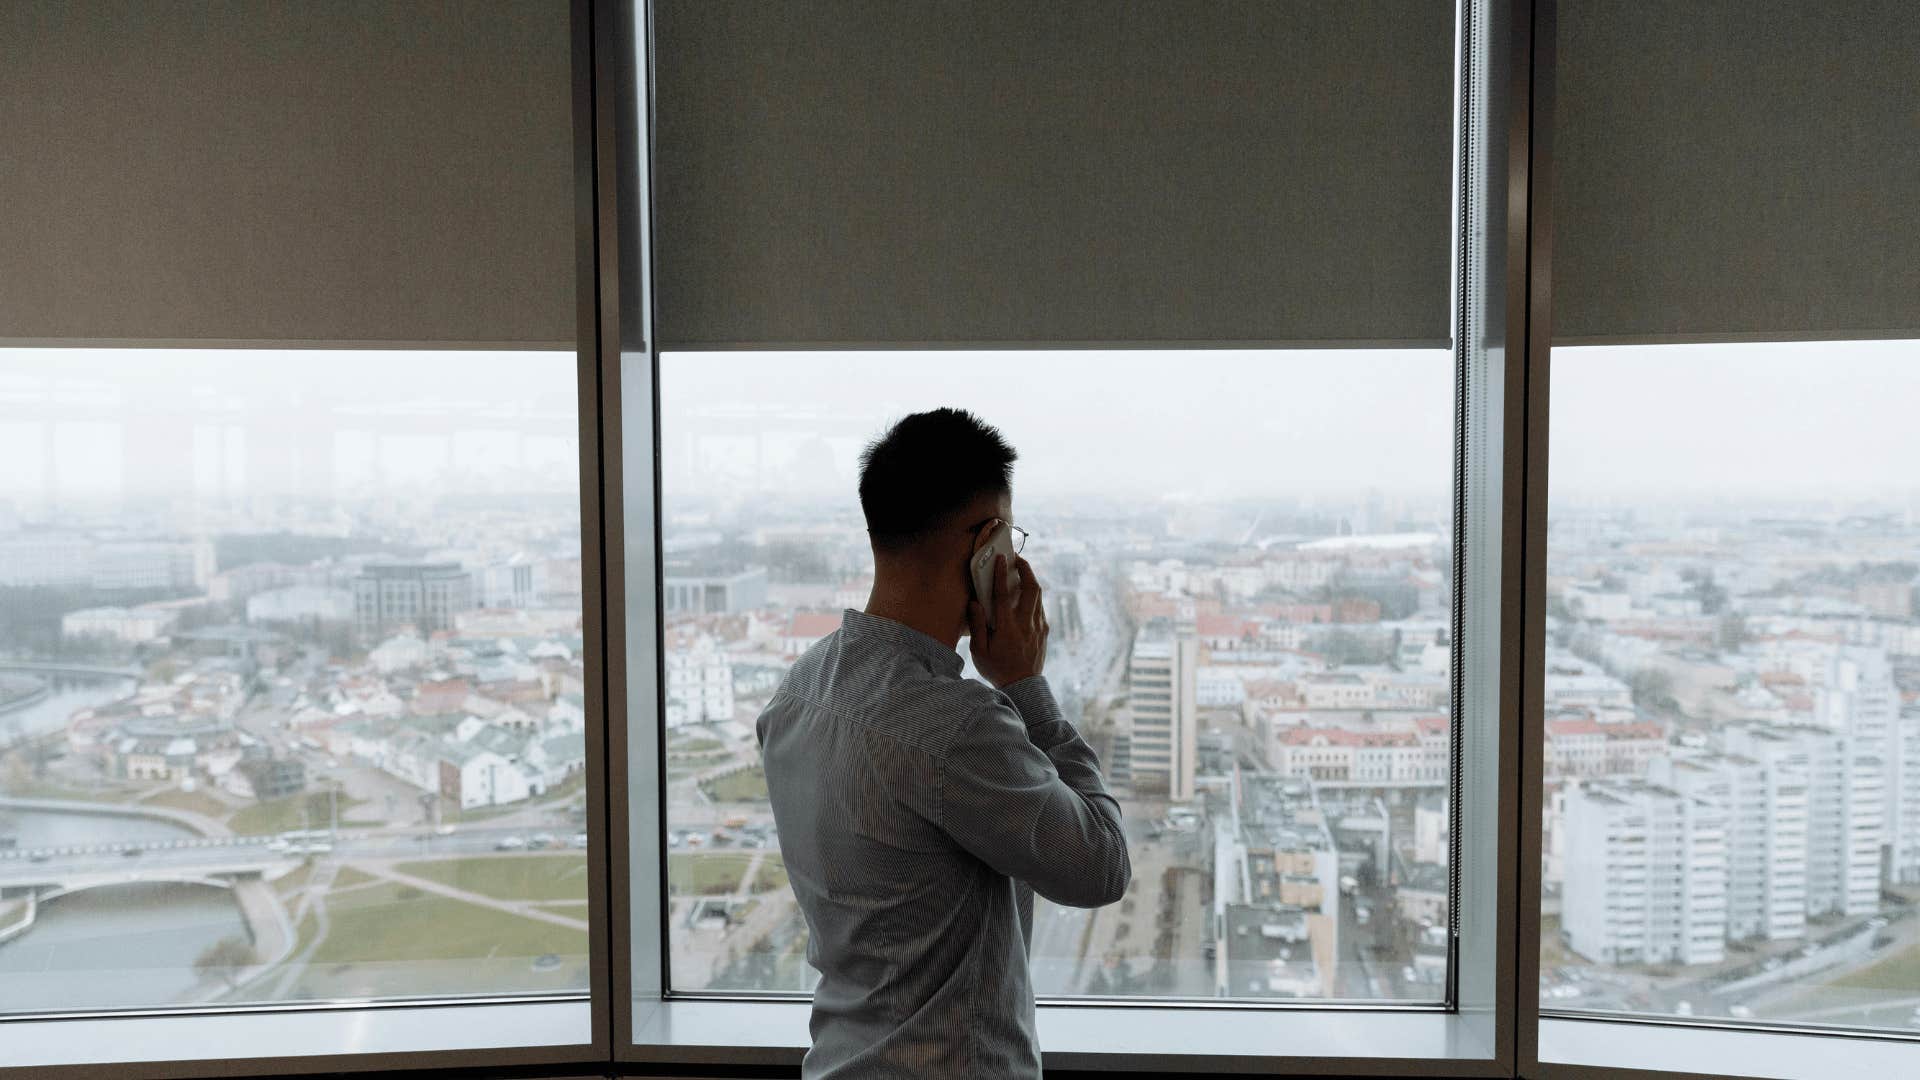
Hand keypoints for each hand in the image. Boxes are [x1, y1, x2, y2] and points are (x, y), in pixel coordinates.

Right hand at [968, 553, 1047, 688]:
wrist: (1023, 687)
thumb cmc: (997, 669)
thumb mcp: (979, 651)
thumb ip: (977, 625)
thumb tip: (974, 603)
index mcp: (1008, 627)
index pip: (1004, 594)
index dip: (1001, 574)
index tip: (1000, 558)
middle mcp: (1026, 623)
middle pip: (1031, 588)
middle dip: (1026, 569)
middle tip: (1017, 559)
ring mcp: (1038, 626)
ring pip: (1038, 596)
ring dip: (1031, 580)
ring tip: (1022, 571)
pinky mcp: (1044, 631)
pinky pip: (1040, 607)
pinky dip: (1033, 596)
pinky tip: (1026, 594)